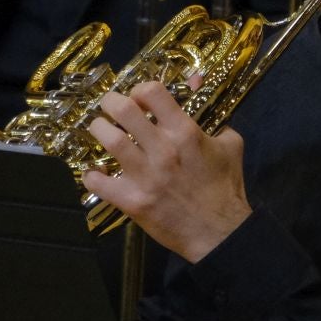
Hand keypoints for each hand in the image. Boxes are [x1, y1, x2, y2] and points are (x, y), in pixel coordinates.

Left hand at [83, 81, 252, 264]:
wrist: (219, 232)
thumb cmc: (225, 188)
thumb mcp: (230, 145)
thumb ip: (214, 117)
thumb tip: (198, 88)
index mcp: (186, 133)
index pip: (152, 92)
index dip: (140, 89)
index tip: (139, 98)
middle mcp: (163, 150)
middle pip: (123, 110)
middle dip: (110, 102)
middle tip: (110, 107)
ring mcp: (145, 176)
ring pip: (109, 140)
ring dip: (98, 130)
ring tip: (100, 130)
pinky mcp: (132, 201)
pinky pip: (98, 182)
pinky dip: (91, 174)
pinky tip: (95, 172)